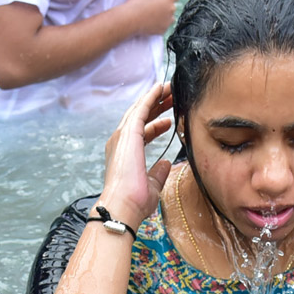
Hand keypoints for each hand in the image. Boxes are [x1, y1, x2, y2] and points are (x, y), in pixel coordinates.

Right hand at [101, 83, 174, 225]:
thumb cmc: (134, 201)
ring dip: (155, 98)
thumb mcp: (151, 185)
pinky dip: (150, 97)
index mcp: (125, 154)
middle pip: (140, 117)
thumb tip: (166, 163)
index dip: (155, 124)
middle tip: (172, 98)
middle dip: (157, 106)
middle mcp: (121, 142)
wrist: (123, 206)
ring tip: (171, 88)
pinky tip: (161, 87)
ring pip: (140, 109)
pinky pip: (141, 108)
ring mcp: (122, 137)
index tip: (169, 120)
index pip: (141, 134)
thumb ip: (158, 172)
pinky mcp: (128, 133)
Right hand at [124, 0, 177, 36]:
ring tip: (154, 16)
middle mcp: (171, 9)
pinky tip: (151, 23)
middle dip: (166, 7)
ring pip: (170, 18)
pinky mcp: (163, 30)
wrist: (131, 18)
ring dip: (165, 17)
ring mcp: (168, 21)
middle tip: (155, 7)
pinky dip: (160, 26)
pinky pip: (164, 27)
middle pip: (172, 7)